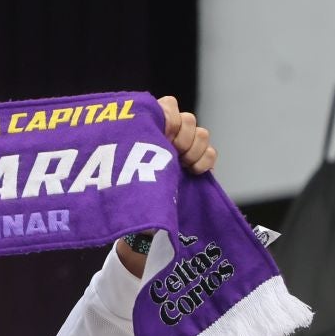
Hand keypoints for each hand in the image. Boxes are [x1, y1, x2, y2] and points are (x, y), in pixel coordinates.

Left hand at [117, 97, 218, 276]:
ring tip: (183, 166)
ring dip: (194, 149)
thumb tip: (134, 129)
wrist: (140, 228)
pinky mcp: (198, 167)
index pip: (166, 107)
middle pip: (188, 120)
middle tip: (174, 152)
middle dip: (183, 135)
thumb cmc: (126, 199)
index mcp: (148, 132)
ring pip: (201, 134)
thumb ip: (132, 150)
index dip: (169, 116)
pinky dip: (206, 160)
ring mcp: (184, 153)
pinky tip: (194, 172)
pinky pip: (211, 153)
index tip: (164, 133)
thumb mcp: (123, 172)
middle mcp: (167, 139)